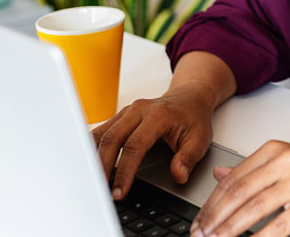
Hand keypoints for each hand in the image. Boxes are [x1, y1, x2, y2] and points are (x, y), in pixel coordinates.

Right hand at [92, 87, 214, 199]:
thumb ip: (188, 158)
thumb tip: (178, 175)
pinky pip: (100, 132)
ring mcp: (127, 112)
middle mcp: (139, 110)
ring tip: (92, 182)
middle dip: (104, 168)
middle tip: (101, 191)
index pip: (135, 145)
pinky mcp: (120, 117)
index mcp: (158, 115)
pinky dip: (92, 149)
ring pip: (102, 134)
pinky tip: (89, 165)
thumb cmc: (193, 118)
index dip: (125, 171)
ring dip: (94, 159)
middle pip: (112, 139)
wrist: (188, 98)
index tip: (119, 191)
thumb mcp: (200, 139)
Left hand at [190, 140, 289, 236]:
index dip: (212, 202)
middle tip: (199, 234)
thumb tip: (222, 173)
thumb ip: (255, 167)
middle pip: (238, 193)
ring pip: (252, 209)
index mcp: (276, 149)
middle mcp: (285, 161)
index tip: (200, 219)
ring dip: (229, 230)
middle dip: (214, 218)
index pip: (234, 177)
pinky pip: (277, 227)